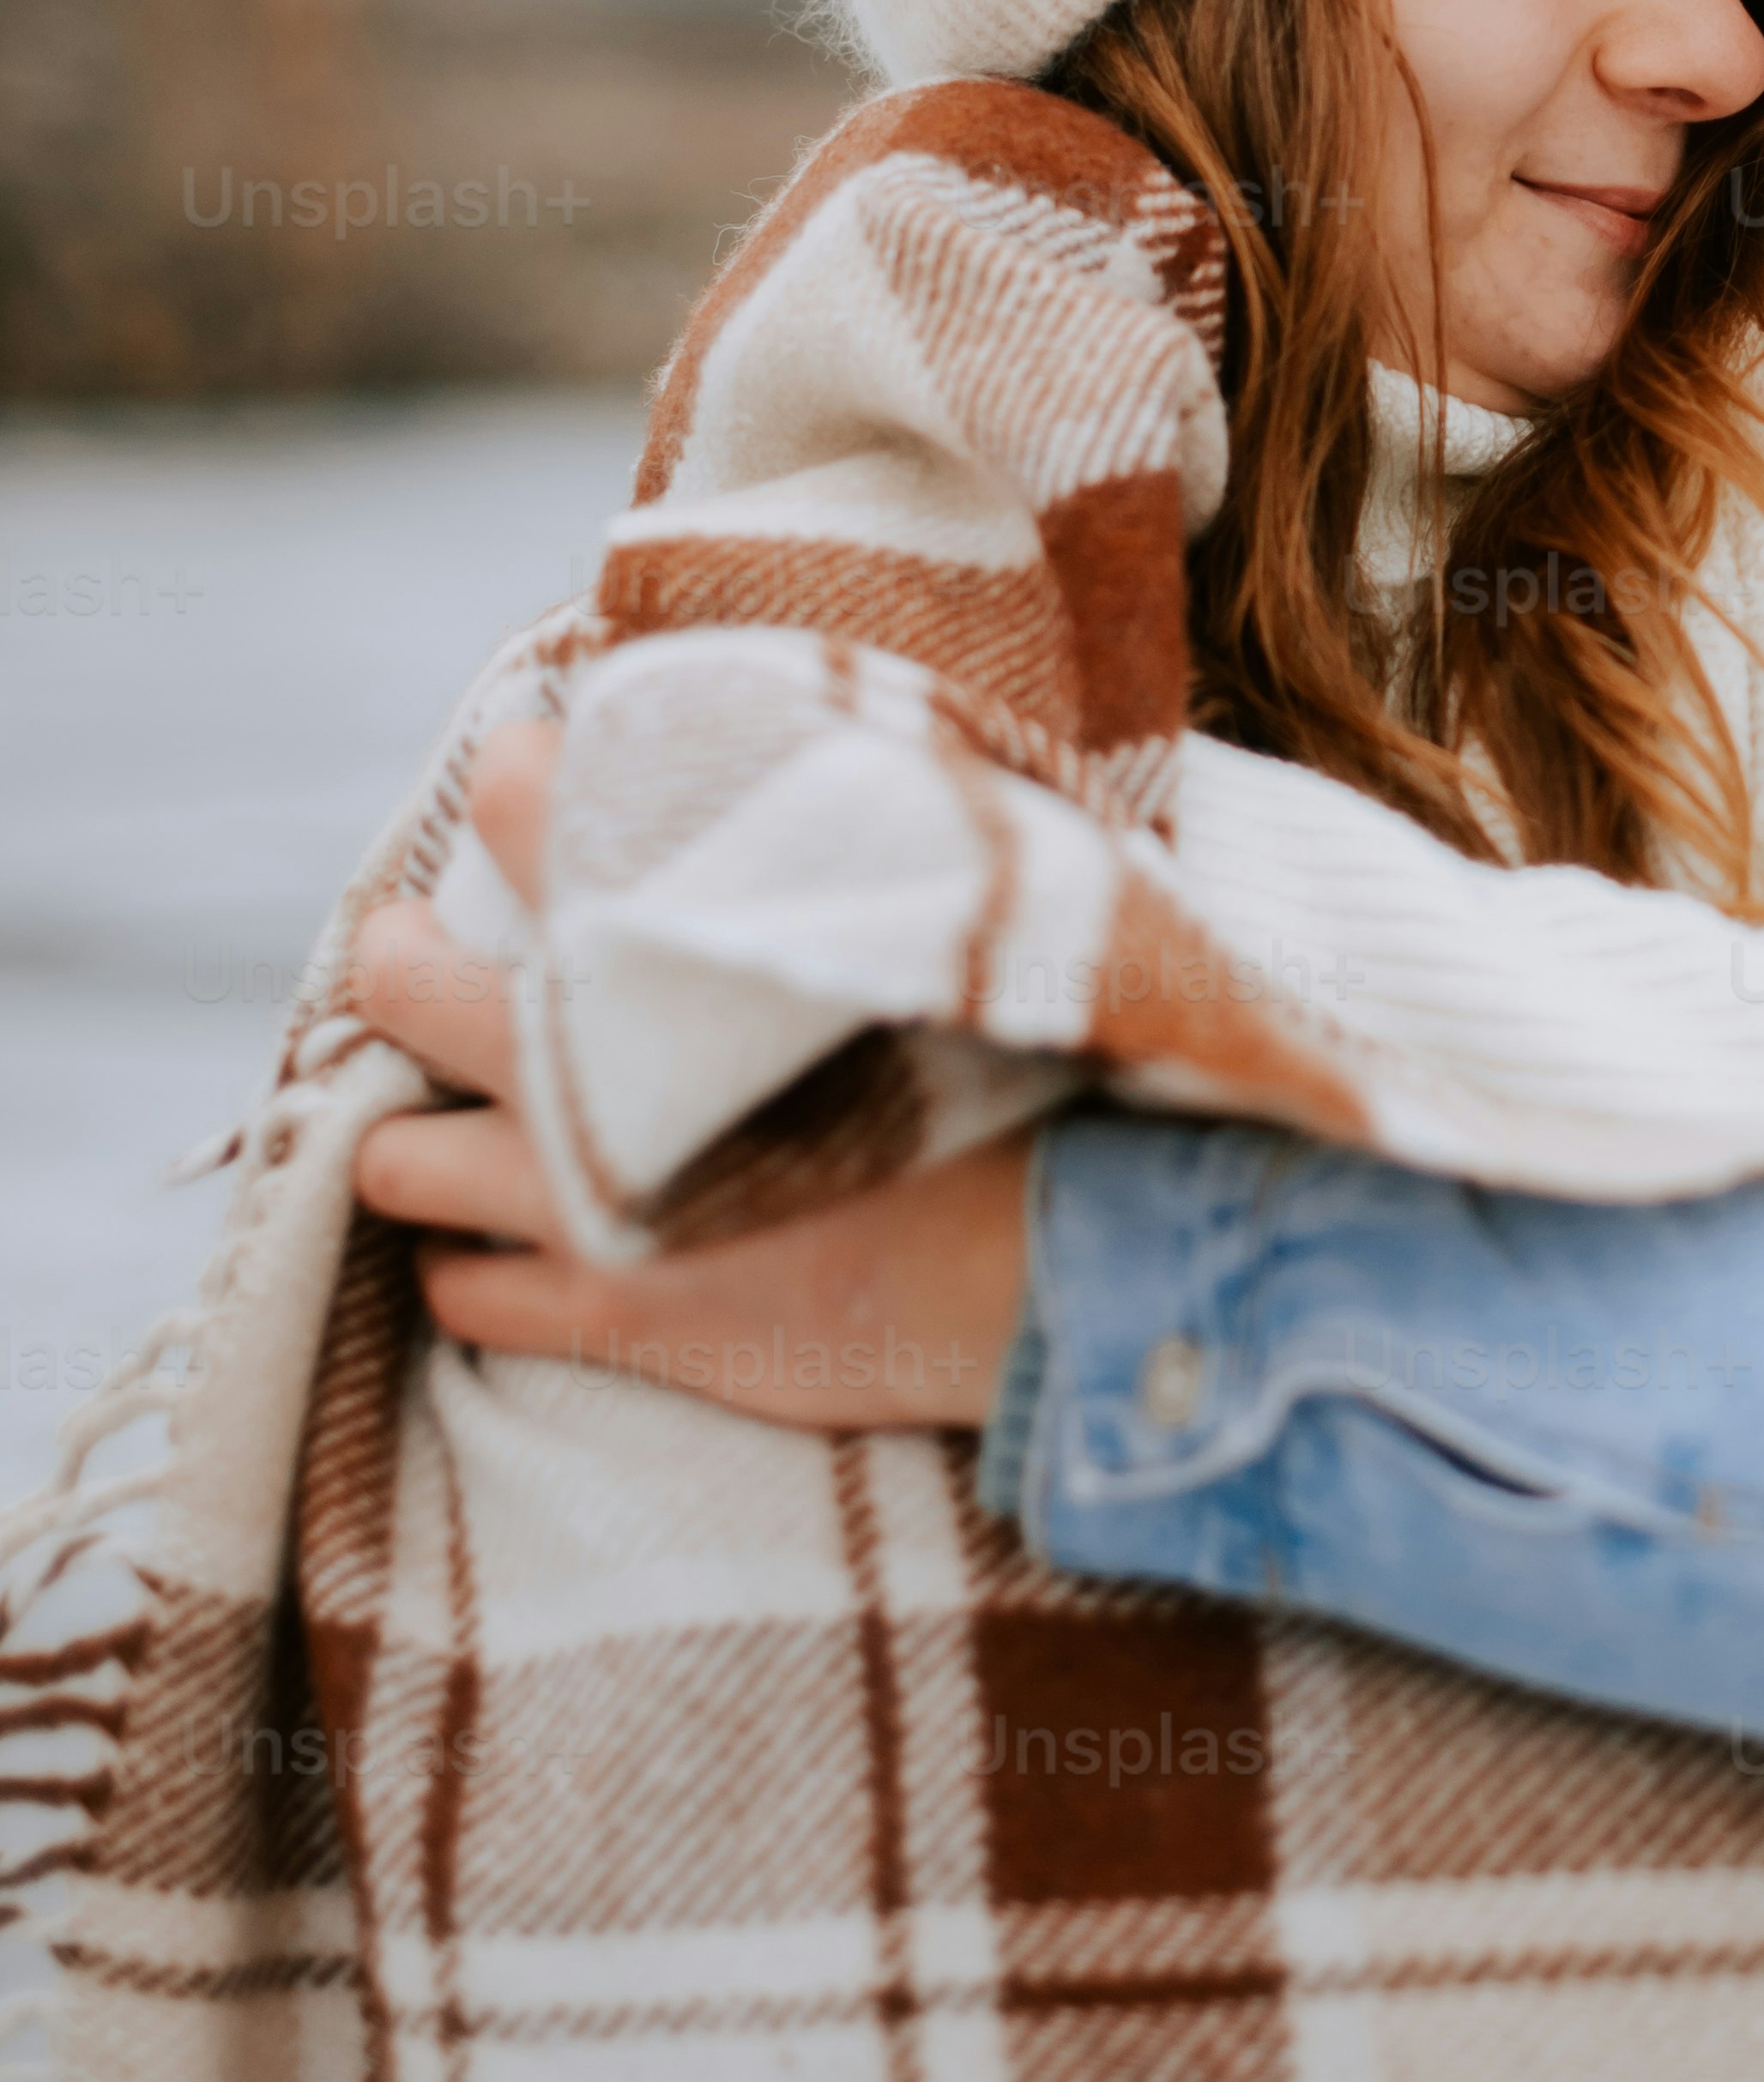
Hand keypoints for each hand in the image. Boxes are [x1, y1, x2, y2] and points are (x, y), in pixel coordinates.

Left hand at [349, 730, 1034, 1432]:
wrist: (1050, 1250)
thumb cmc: (1015, 1060)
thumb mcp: (929, 906)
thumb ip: (835, 841)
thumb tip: (808, 767)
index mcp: (666, 937)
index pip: (519, 806)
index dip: (512, 780)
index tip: (527, 781)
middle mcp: (593, 1067)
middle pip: (401, 984)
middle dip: (405, 960)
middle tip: (437, 958)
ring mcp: (586, 1201)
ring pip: (395, 1159)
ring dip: (423, 1138)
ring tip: (468, 1125)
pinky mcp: (611, 1314)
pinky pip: (462, 1296)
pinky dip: (480, 1268)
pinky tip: (526, 1248)